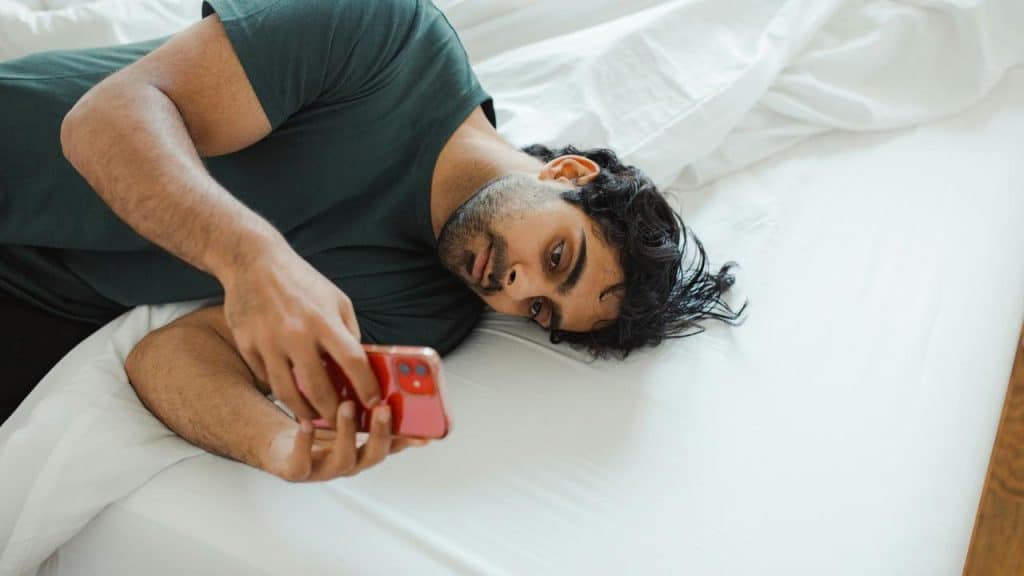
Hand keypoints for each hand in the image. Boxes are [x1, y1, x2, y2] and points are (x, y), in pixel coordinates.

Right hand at [220, 245, 379, 426]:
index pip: (352, 361)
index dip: (366, 386)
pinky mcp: (247, 345)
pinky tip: (291, 395)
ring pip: (288, 393)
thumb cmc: (302, 283)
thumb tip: (361, 367)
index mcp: (324, 320)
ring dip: (305, 412)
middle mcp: (296, 333)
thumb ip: (348, 333)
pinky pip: (266, 379)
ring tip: (316, 419)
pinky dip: (280, 390)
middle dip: (334, 413)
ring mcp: (268, 341)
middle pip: (319, 387)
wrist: (254, 262)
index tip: (374, 404)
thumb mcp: (336, 300)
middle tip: (343, 424)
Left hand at [262, 401, 429, 481]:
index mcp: (364, 447)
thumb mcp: (345, 407)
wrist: (278, 442)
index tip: (425, 429)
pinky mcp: (297, 471)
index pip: (394, 445)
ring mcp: (324, 469)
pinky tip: (306, 423)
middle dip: (381, 432)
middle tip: (384, 408)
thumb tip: (388, 372)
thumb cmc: (317, 422)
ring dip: (347, 433)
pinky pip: (302, 463)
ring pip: (343, 459)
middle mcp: (350, 461)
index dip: (410, 440)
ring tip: (347, 406)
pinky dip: (305, 442)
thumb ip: (366, 397)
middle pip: (374, 454)